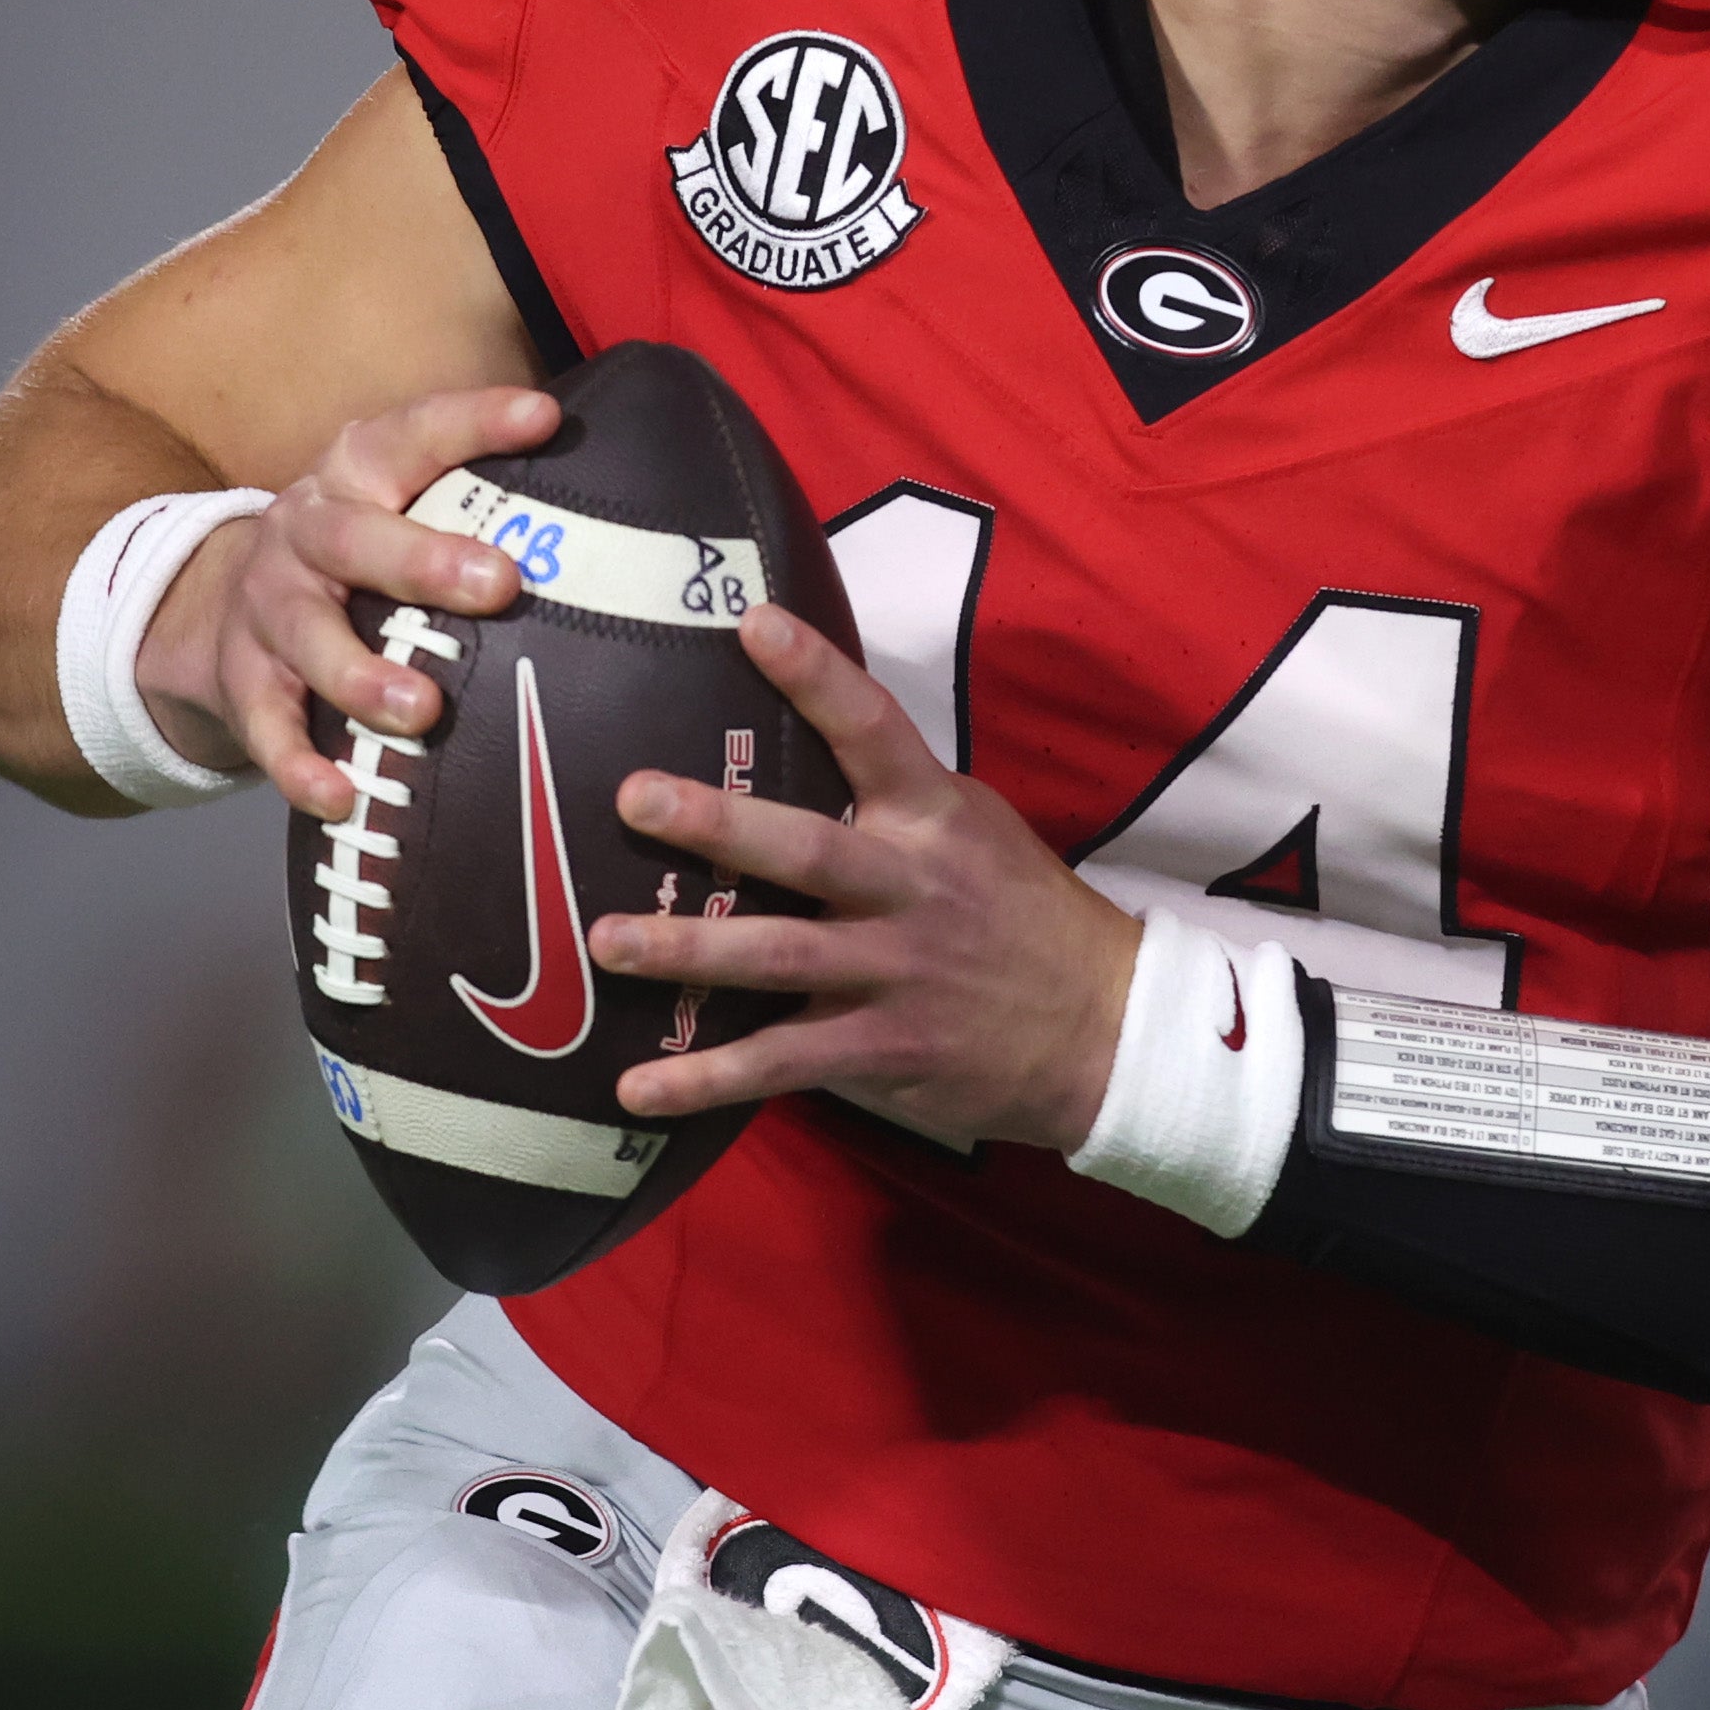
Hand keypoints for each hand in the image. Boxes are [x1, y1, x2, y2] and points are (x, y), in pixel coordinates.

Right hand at [138, 386, 558, 819]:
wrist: (218, 603)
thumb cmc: (359, 549)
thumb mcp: (399, 497)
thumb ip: (482, 491)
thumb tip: (623, 490)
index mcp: (357, 471)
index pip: (416, 433)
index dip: (476, 422)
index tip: (543, 419)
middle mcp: (306, 531)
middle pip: (354, 539)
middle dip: (423, 561)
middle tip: (498, 584)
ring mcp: (269, 608)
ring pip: (308, 637)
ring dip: (361, 674)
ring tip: (420, 709)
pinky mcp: (244, 683)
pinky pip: (267, 728)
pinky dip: (300, 765)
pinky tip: (341, 794)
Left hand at [594, 604, 1142, 1153]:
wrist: (1105, 1026)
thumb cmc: (1022, 913)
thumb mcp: (974, 828)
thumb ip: (893, 794)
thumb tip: (797, 732)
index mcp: (933, 816)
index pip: (873, 729)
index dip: (816, 675)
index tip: (753, 623)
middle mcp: (911, 886)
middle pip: (806, 849)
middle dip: (717, 826)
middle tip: (633, 797)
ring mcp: (895, 971)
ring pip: (780, 956)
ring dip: (687, 949)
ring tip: (605, 941)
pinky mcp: (883, 1048)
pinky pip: (782, 1062)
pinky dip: (705, 1078)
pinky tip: (635, 1086)